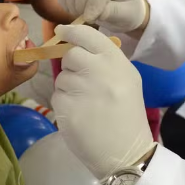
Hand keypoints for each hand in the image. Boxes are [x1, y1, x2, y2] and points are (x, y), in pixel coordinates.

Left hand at [51, 25, 154, 179]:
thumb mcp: (126, 80)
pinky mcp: (68, 109)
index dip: (71, 32)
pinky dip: (64, 106)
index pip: (88, 35)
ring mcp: (83, 90)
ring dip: (68, 89)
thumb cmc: (126, 115)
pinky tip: (80, 117)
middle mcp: (100, 71)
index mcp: (117, 62)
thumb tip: (73, 44)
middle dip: (71, 67)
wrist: (127, 152)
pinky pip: (56, 97)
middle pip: (70, 55)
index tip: (61, 31)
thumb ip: (104, 61)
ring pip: (61, 78)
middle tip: (83, 84)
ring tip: (87, 105)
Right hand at [58, 0, 147, 32]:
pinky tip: (76, 11)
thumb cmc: (128, 12)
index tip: (89, 19)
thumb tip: (95, 12)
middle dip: (81, 4)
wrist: (123, 7)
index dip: (94, 4)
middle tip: (86, 19)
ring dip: (73, 5)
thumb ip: (113, 12)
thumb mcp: (127, 15)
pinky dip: (65, 3)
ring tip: (83, 16)